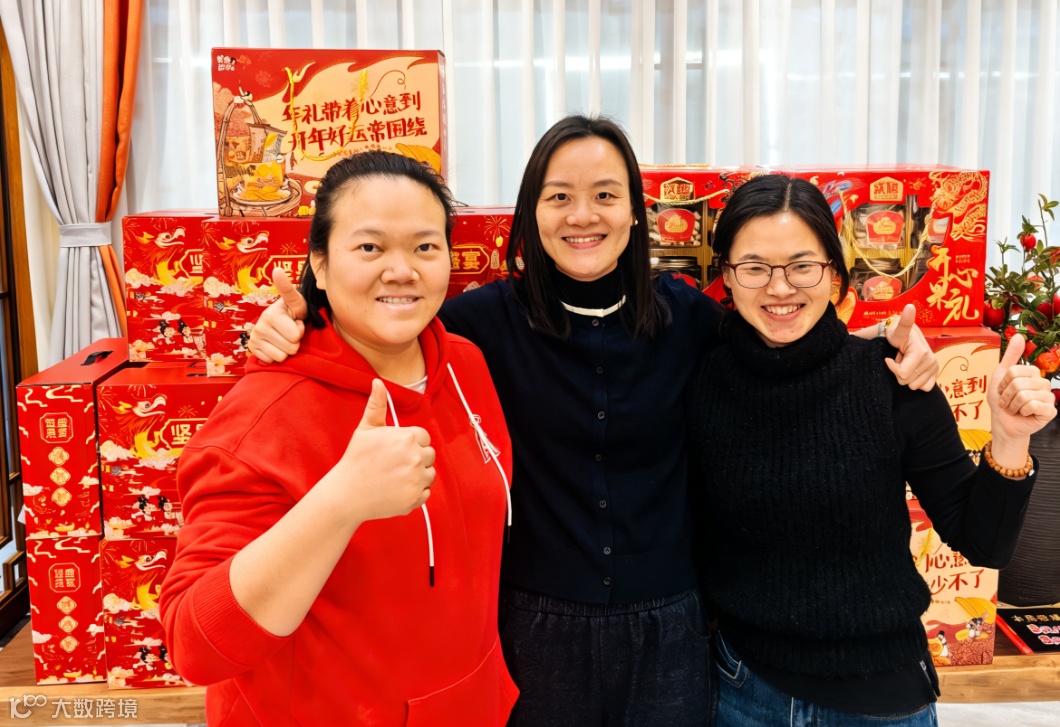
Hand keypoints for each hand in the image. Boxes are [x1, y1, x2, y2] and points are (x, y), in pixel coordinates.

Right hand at [248, 268, 307, 362]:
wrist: (282, 322)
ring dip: (286, 349)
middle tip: (290, 331)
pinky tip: (275, 344)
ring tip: (284, 337)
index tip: (295, 321)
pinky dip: (276, 356)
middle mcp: (259, 326)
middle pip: (290, 349)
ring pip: (281, 357)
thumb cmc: (294, 312)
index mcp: (271, 315)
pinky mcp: (252, 349)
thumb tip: (277, 269)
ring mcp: (254, 338)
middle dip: (295, 342)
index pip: (295, 337)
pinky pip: (271, 362)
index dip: (300, 330)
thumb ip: (288, 289)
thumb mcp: (296, 301)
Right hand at [337, 380, 434, 521]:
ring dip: (417, 476)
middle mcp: (415, 457)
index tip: (396, 451)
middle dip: (415, 459)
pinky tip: (396, 490)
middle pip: (429, 455)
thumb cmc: (356, 459)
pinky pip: (426, 492)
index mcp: (407, 437)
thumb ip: (376, 404)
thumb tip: (378, 382)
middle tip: (393, 466)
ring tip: (395, 478)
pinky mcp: (416, 498)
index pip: (424, 437)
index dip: (411, 443)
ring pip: (429, 474)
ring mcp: (417, 479)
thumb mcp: (365, 429)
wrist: (347, 494)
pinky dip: (415, 493)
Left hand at [884, 304, 938, 390]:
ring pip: (914, 386)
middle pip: (906, 381)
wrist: (906, 337)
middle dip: (898, 371)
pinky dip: (916, 381)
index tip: (891, 355)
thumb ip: (903, 323)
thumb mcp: (896, 329)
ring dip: (906, 375)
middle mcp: (930, 358)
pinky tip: (913, 369)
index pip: (903, 373)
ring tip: (905, 361)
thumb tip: (910, 307)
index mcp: (920, 350)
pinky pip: (924, 388)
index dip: (893, 367)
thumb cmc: (897, 334)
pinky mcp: (936, 373)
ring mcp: (934, 367)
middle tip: (899, 357)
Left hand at [988, 334, 1057, 443]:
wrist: (1003, 422)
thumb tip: (1018, 336)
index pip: (1014, 371)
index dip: (1003, 383)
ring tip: (1014, 408)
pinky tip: (1024, 414)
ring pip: (1024, 395)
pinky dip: (1022, 411)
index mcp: (1032, 373)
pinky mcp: (1050, 411)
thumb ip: (1010, 356)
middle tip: (1008, 401)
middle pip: (1018, 383)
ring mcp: (1048, 397)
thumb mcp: (1001, 375)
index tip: (1003, 390)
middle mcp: (1043, 383)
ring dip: (1012, 405)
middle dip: (1006, 395)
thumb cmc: (1002, 400)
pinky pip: (1032, 405)